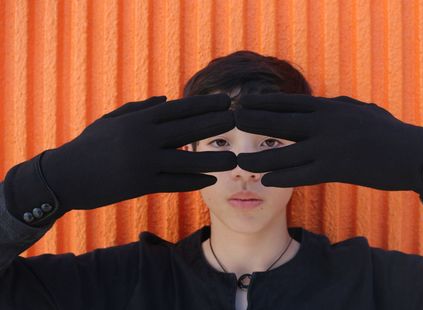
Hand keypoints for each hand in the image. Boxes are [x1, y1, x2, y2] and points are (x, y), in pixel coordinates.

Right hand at [4, 94, 236, 224]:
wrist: (64, 177)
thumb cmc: (89, 145)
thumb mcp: (111, 120)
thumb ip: (140, 108)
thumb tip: (166, 99)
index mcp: (138, 120)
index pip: (178, 109)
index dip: (204, 105)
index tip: (225, 101)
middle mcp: (143, 139)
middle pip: (186, 130)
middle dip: (213, 124)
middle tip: (237, 120)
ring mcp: (142, 163)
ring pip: (184, 161)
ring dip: (211, 160)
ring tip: (233, 159)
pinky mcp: (139, 186)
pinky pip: (172, 184)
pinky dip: (192, 182)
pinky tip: (209, 181)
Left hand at [234, 93, 422, 191]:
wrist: (413, 155)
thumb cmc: (384, 130)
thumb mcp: (358, 109)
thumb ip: (333, 107)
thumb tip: (314, 105)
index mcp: (330, 107)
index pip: (289, 103)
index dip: (263, 103)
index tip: (242, 103)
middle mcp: (326, 124)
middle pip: (281, 122)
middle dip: (254, 121)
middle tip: (230, 122)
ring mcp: (330, 147)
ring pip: (287, 152)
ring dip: (261, 156)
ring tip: (240, 160)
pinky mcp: (337, 170)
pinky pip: (303, 174)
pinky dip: (282, 177)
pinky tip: (266, 181)